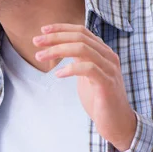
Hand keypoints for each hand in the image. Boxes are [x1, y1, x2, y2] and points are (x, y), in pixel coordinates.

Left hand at [33, 24, 136, 151]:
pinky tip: (57, 74)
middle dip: (55, 37)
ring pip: (82, 49)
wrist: (117, 123)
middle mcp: (108, 56)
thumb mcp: (86, 74)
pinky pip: (88, 69)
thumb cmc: (99, 98)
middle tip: (36, 41)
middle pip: (79, 37)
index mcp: (103, 51)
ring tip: (40, 56)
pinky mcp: (107, 84)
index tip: (42, 30)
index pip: (82, 31)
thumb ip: (78, 59)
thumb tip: (61, 47)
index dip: (61, 28)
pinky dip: (70, 68)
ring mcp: (109, 69)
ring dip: (57, 50)